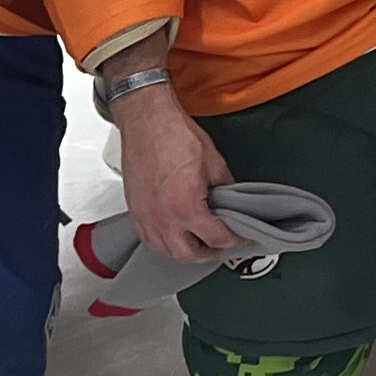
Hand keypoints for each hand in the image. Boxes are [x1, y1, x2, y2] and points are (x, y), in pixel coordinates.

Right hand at [118, 83, 244, 265]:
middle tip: (222, 243)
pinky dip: (165, 242)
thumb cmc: (174, 135)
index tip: (240, 236)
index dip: (234, 239)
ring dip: (186, 251)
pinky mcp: (135, 211)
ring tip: (200, 241)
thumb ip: (226, 187)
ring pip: (167, 251)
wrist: (146, 121)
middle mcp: (163, 219)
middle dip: (209, 252)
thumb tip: (232, 199)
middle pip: (189, 254)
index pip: (216, 237)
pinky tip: (175, 234)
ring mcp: (146, 217)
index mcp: (186, 208)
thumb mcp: (214, 162)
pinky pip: (150, 239)